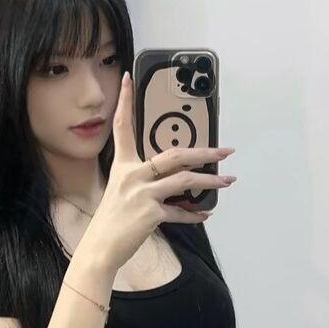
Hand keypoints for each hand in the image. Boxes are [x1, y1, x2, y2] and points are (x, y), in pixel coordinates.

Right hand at [85, 72, 234, 270]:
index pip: (123, 127)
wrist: (100, 249)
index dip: (124, 101)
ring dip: (210, 182)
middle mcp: (132, 175)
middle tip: (225, 151)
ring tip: (227, 181)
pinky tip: (206, 214)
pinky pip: (180, 212)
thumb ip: (145, 183)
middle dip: (204, 152)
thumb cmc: (111, 222)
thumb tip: (176, 184)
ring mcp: (142, 194)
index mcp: (123, 166)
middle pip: (174, 154)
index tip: (128, 78)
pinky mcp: (150, 214)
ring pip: (184, 180)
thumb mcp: (122, 193)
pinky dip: (195, 215)